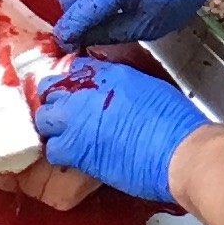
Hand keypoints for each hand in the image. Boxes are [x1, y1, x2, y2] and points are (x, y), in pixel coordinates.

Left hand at [29, 57, 210, 209]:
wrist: (178, 151)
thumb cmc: (175, 121)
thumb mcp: (147, 87)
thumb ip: (121, 86)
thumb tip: (113, 95)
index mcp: (106, 73)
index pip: (71, 68)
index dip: (70, 82)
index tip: (74, 92)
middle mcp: (85, 93)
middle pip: (49, 90)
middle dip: (54, 102)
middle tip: (67, 115)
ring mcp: (77, 121)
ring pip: (44, 120)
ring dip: (52, 127)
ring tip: (67, 136)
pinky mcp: (76, 151)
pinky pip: (53, 150)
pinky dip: (59, 152)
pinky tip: (74, 156)